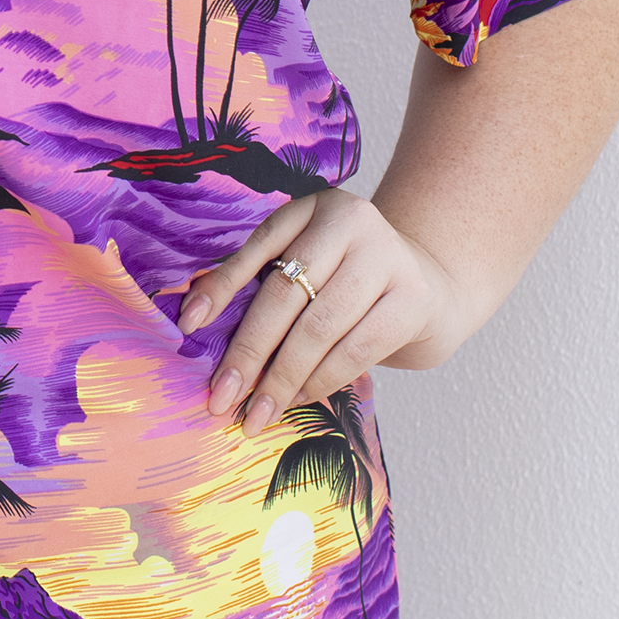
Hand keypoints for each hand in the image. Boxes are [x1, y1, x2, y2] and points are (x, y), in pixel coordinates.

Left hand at [176, 190, 469, 429]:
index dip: (220, 287)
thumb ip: (263, 278)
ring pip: (318, 328)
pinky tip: (298, 399)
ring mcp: (387, 259)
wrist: (430, 287)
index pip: (259, 248)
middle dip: (248, 352)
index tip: (188, 326)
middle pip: (285, 294)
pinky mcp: (412, 300)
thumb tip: (197, 319)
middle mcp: (353, 222)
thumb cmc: (348, 280)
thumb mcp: (308, 261)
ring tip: (256, 412)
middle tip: (221, 396)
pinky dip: (320, 380)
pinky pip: (354, 350)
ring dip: (282, 378)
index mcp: (315, 206)